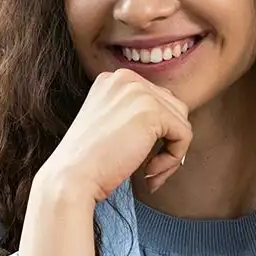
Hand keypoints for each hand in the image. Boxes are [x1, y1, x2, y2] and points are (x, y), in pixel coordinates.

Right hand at [38, 69, 191, 200]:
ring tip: (149, 173)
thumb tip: (175, 123)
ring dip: (171, 154)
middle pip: (173, 108)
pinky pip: (184, 136)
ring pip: (181, 122)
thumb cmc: (87, 162)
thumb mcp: (110, 126)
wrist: (71, 177)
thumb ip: (134, 114)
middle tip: (148, 170)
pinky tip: (148, 173)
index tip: (137, 158)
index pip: (156, 100)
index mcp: (112, 79)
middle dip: (166, 142)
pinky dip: (173, 160)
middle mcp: (125, 78)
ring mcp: (139, 91)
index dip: (155, 133)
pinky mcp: (152, 111)